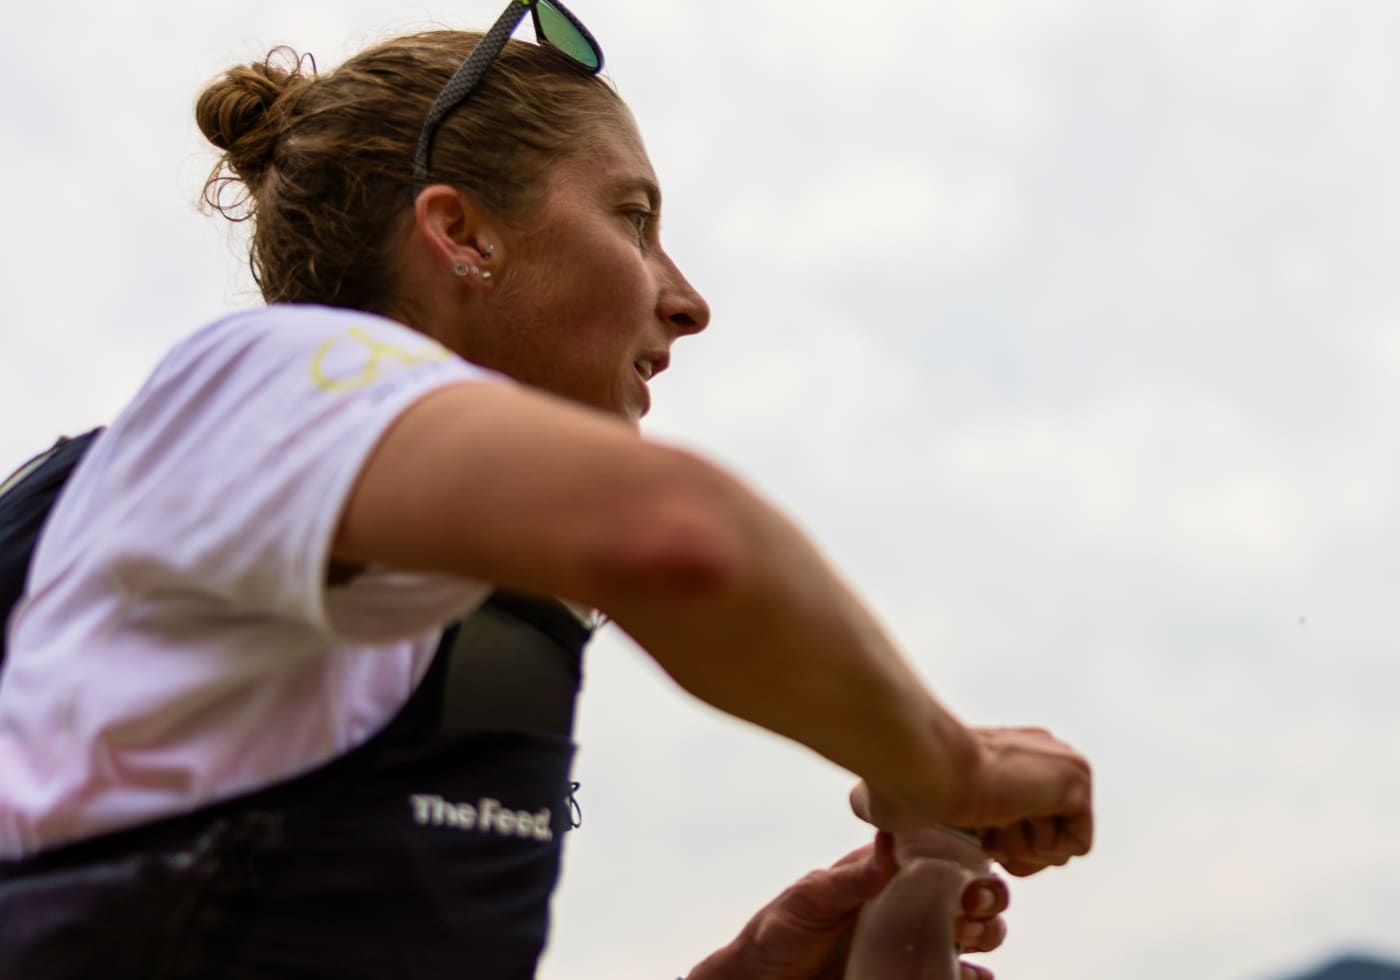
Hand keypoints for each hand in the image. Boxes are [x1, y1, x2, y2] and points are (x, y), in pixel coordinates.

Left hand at [685, 835, 1010, 979]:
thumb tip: (888, 837)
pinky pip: (958, 976)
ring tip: (973, 939)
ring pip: (973, 933)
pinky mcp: (909, 977)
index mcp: (884, 878)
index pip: (938, 857)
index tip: (973, 872)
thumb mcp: (810, 899)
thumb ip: (851, 877)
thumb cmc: (778, 933)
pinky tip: (974, 976)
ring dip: (987, 934)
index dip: (966, 860)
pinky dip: (975, 977)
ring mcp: (911, 944)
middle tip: (976, 908)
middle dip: (986, 898)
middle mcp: (906, 907)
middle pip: (967, 895)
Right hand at [850, 725, 1092, 876]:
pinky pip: (1075, 846)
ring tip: (992, 819)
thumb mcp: (900, 799)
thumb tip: (861, 801)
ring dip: (1021, 848)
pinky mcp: (1078, 782)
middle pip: (1047, 836)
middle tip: (980, 827)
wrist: (924, 767)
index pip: (1027, 821)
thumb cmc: (903, 780)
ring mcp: (1064, 766)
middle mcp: (1045, 756)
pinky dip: (1039, 848)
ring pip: (1059, 844)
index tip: (968, 827)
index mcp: (1012, 755)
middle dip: (1012, 846)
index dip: (997, 841)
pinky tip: (1009, 819)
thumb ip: (890, 803)